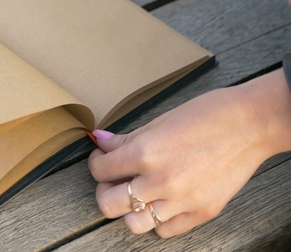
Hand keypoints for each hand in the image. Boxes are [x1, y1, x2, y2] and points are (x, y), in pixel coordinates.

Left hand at [88, 69, 290, 237]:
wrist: (251, 125)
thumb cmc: (207, 115)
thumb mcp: (159, 120)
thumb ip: (127, 138)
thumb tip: (102, 143)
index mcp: (146, 152)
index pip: (101, 170)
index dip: (96, 163)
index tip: (101, 159)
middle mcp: (160, 181)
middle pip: (108, 204)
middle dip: (104, 190)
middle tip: (112, 180)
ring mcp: (182, 201)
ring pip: (133, 224)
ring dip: (128, 210)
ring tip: (135, 194)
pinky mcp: (201, 213)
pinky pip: (165, 231)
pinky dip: (157, 220)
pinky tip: (160, 202)